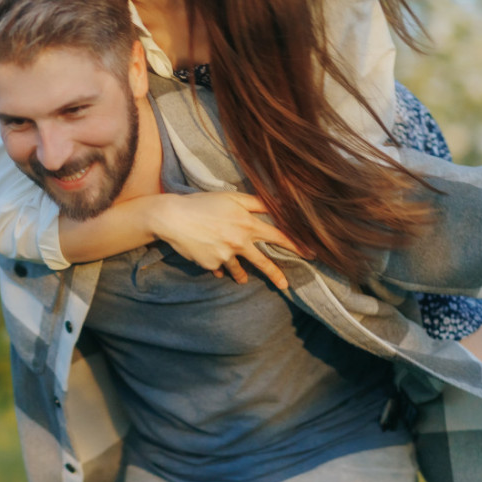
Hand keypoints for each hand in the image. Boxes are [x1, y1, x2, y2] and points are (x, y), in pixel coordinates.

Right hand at [151, 192, 303, 289]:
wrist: (172, 217)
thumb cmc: (202, 203)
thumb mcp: (230, 197)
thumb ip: (255, 202)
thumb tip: (276, 203)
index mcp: (247, 224)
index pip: (278, 237)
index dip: (296, 245)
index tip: (309, 254)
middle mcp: (239, 242)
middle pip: (263, 262)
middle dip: (276, 275)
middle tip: (285, 285)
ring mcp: (225, 256)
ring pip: (238, 270)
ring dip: (241, 275)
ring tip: (243, 279)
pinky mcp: (211, 264)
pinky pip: (218, 267)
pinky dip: (218, 265)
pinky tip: (213, 261)